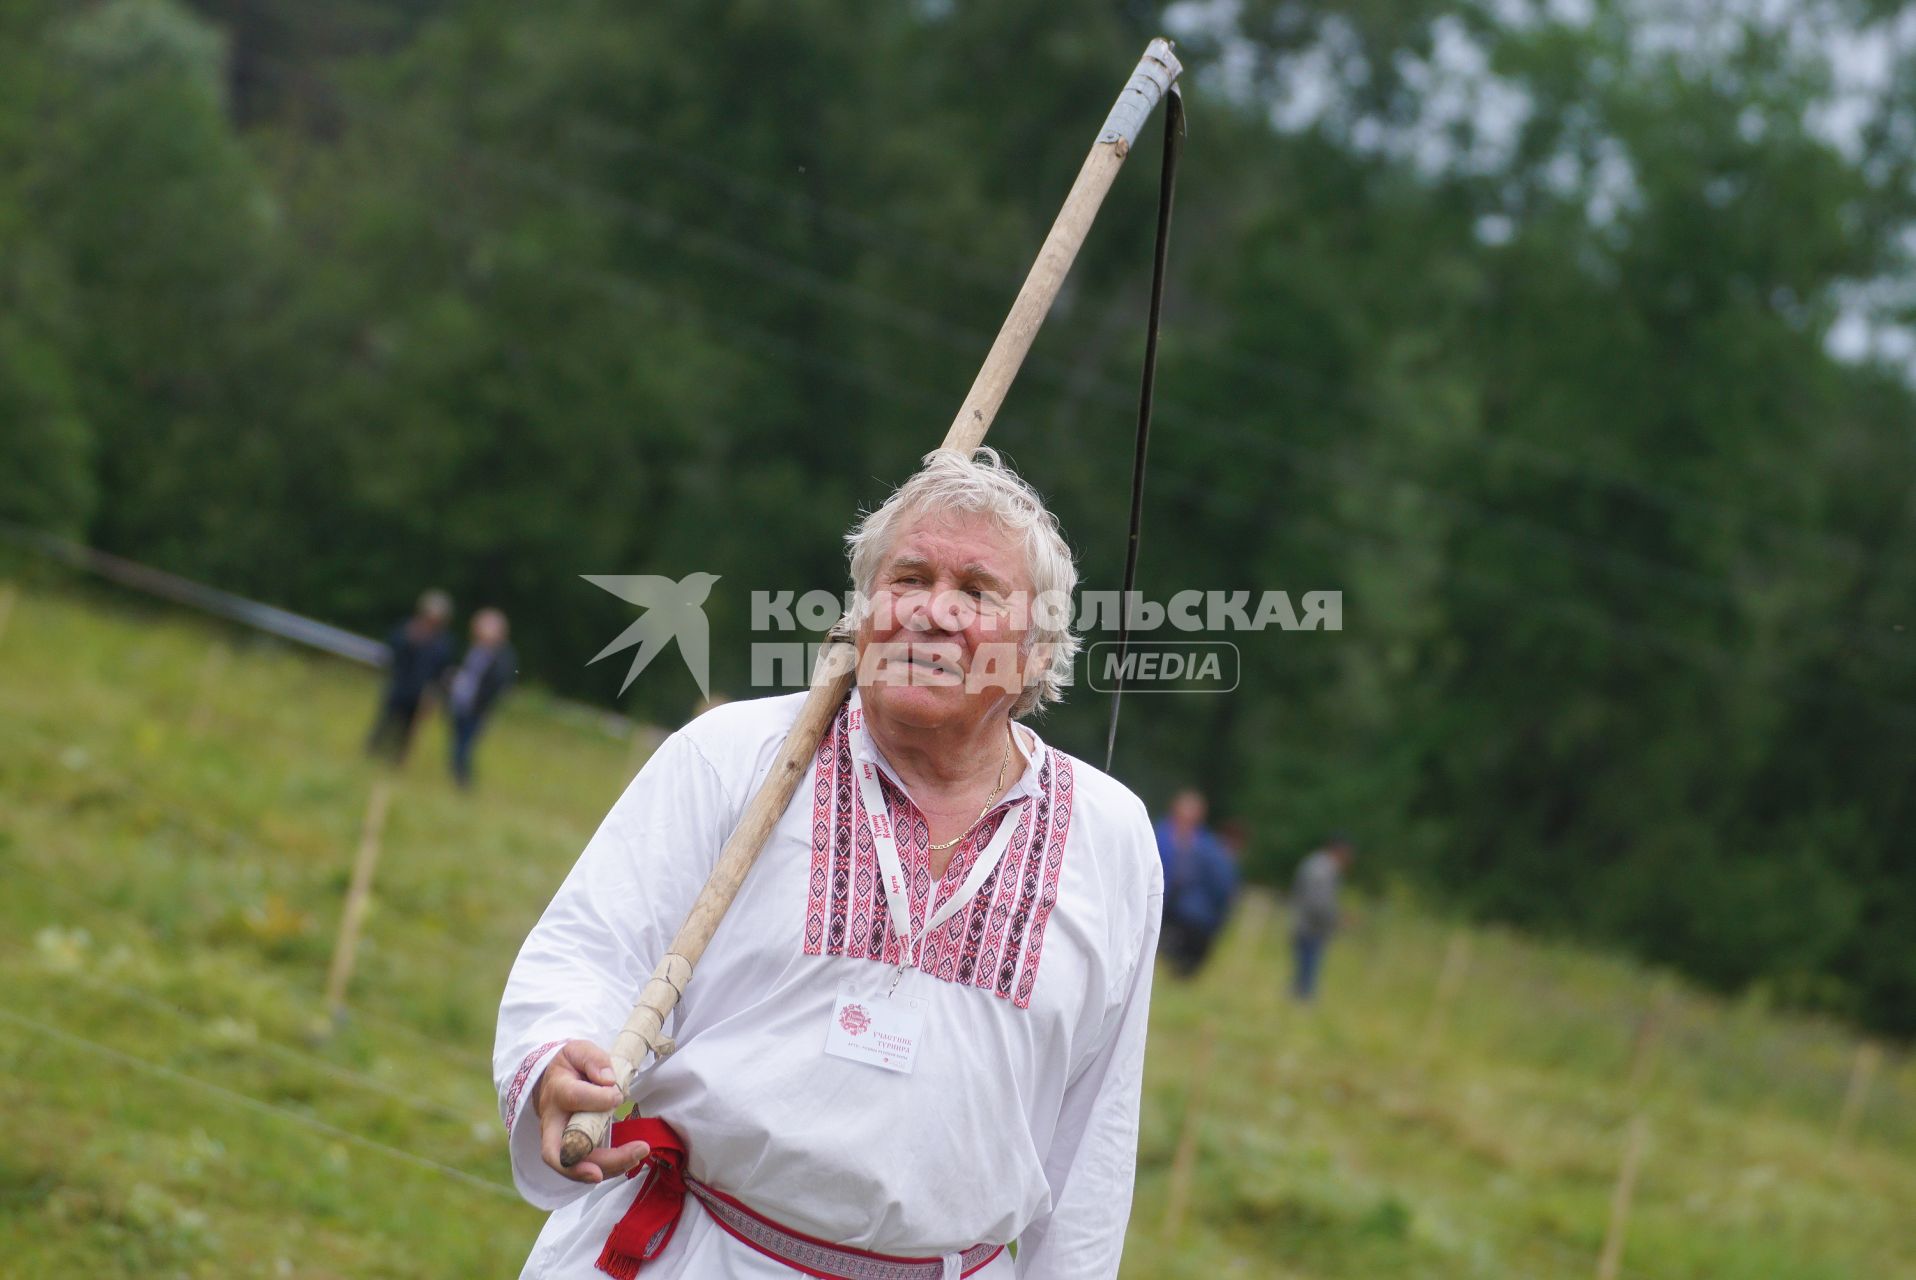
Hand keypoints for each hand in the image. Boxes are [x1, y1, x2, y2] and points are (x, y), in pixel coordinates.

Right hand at [534, 1040, 650, 1183]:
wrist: (553, 1080)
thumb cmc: (569, 1066)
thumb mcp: (579, 1051)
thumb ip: (593, 1059)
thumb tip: (608, 1081)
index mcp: (557, 1091)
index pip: (573, 1098)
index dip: (597, 1100)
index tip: (617, 1096)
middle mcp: (552, 1122)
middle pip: (560, 1153)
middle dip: (592, 1162)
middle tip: (630, 1155)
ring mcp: (558, 1140)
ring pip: (573, 1166)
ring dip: (607, 1167)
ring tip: (637, 1155)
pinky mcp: (570, 1151)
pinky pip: (584, 1167)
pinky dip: (607, 1168)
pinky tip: (630, 1159)